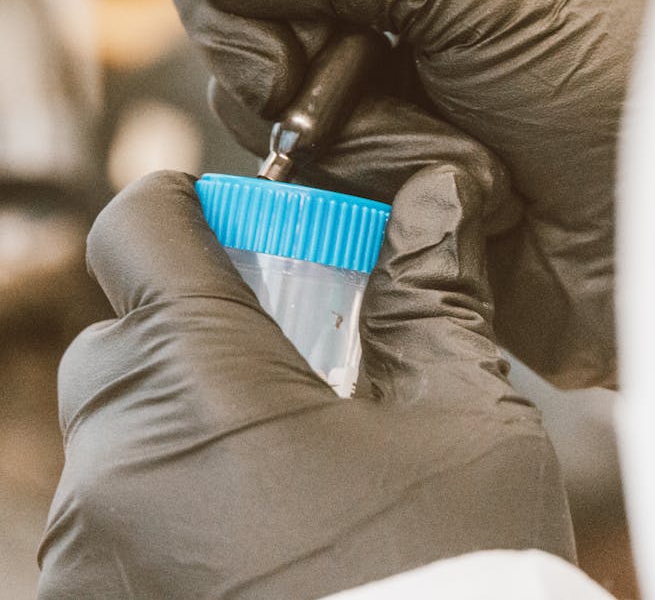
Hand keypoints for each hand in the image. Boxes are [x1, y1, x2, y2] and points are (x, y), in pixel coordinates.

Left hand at [37, 164, 573, 598]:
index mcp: (203, 387)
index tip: (240, 222)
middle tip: (291, 345)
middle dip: (200, 318)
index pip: (138, 229)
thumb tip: (438, 195)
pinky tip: (255, 516)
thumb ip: (432, 289)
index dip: (187, 205)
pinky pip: (113, 503)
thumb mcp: (464, 419)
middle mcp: (115, 467)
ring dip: (185, 406)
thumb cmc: (459, 581)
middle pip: (127, 332)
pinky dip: (169, 482)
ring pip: (116, 422)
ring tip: (285, 448)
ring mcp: (90, 551)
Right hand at [152, 0, 650, 387]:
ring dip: (310, 97)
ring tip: (413, 122)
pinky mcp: (328, 129)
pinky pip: (257, 127)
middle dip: (252, 7)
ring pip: (229, 41)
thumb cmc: (584, 72)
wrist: (622, 221)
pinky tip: (408, 168)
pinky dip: (330, 156)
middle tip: (308, 58)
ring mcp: (337, 43)